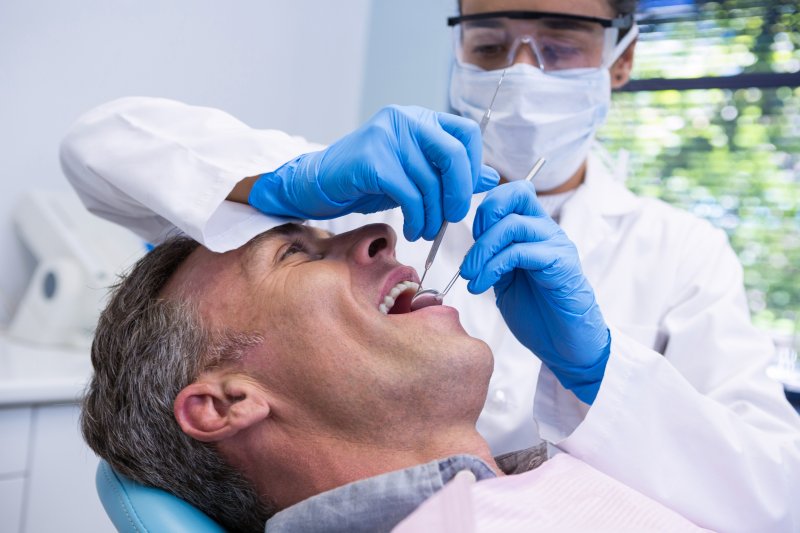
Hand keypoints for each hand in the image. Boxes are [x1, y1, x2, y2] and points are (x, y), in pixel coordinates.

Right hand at [248, 105, 499, 240]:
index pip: (466, 134)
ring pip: (429, 180)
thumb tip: (492, 177)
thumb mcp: (415, 175)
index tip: (463, 195)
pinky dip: (416, 217)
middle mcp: (405, 120)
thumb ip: (451, 174)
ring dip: (433, 215)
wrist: (318, 184)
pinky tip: (411, 229)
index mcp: (420, 119)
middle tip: (453, 218)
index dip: (473, 167)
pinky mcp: (371, 160)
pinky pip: (408, 193)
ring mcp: (386, 137)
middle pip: (453, 154)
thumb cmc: (368, 180)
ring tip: (425, 231)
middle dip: (459, 193)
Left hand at [460, 181, 609, 403]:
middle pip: (515, 195)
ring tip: (470, 276)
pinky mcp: (561, 264)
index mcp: (534, 230)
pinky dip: (493, 267)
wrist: (565, 346)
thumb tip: (468, 248)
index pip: (513, 193)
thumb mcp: (505, 279)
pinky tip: (481, 285)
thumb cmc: (537, 314)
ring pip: (513, 225)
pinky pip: (521, 252)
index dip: (487, 205)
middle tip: (468, 257)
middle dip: (483, 219)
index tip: (472, 237)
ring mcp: (556, 245)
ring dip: (482, 251)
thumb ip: (492, 257)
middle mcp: (548, 231)